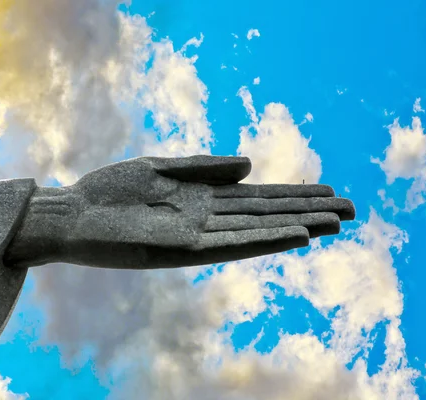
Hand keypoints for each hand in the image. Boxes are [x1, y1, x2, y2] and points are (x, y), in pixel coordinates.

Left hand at [5, 155, 354, 268]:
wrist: (72, 216)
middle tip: (353, 210)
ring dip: (297, 227)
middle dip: (309, 211)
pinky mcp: (180, 249)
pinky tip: (294, 235)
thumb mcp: (160, 168)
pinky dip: (264, 240)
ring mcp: (196, 235)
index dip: (296, 194)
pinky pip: (230, 244)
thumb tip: (252, 166)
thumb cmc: (111, 191)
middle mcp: (206, 220)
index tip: (331, 191)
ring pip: (256, 230)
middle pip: (267, 214)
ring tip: (335, 223)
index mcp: (203, 199)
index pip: (259, 197)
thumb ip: (205, 167)